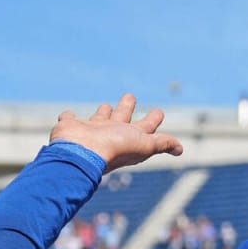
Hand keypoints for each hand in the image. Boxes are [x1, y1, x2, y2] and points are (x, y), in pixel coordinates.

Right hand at [50, 94, 183, 173]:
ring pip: (99, 117)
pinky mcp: (71, 126)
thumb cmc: (113, 149)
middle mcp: (110, 133)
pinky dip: (67, 116)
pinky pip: (68, 118)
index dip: (153, 118)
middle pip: (122, 117)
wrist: (81, 153)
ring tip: (106, 106)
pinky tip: (66, 114)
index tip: (159, 111)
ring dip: (103, 112)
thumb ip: (161, 144)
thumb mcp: (144, 145)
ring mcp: (91, 130)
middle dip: (126, 107)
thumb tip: (180, 150)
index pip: (145, 126)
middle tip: (130, 96)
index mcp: (128, 137)